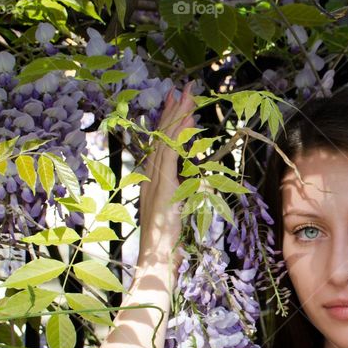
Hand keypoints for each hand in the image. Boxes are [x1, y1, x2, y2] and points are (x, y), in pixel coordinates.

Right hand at [136, 82, 197, 277]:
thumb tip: (197, 181)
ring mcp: (154, 181)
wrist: (156, 260)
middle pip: (161, 137)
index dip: (168, 123)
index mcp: (154, 181)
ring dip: (177, 117)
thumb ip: (185, 194)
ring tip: (186, 95)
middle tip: (182, 88)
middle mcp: (151, 177)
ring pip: (165, 141)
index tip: (176, 102)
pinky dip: (178, 136)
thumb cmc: (168, 243)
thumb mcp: (180, 211)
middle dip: (172, 111)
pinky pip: (170, 156)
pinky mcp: (162, 187)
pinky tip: (187, 121)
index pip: (161, 144)